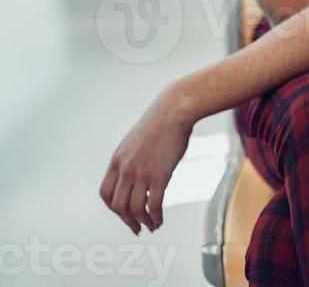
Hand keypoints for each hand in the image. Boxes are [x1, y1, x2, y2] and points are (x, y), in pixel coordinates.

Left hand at [99, 85, 192, 234]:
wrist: (174, 109)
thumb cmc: (159, 123)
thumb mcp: (135, 141)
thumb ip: (131, 160)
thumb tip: (136, 178)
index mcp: (117, 159)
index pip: (106, 194)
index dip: (113, 208)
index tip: (124, 214)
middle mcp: (126, 168)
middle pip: (118, 206)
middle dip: (127, 220)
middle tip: (137, 227)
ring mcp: (142, 172)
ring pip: (136, 209)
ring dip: (143, 221)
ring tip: (152, 225)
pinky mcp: (160, 175)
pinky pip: (154, 205)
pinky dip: (156, 217)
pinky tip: (160, 219)